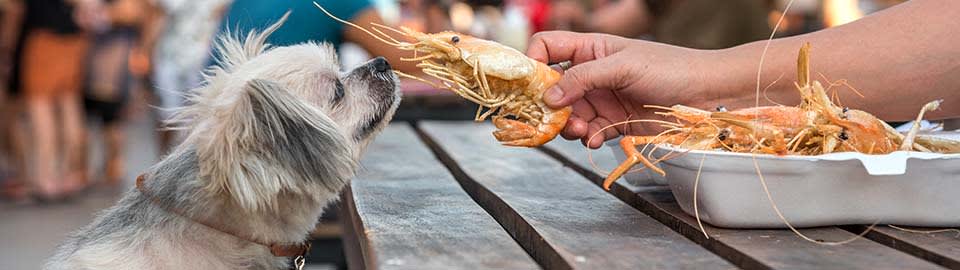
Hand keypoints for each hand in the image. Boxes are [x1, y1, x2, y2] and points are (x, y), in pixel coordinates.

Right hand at [526, 31, 720, 147]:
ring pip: (568, 115)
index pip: (547, 48)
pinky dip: (588, 138)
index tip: (529, 84)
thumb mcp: (623, 66)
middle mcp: (592, 74)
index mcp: (591, 49)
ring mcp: (602, 99)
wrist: (707, 96)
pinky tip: (596, 139)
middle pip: (552, 88)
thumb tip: (548, 96)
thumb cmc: (671, 68)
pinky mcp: (614, 124)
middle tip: (550, 118)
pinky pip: (589, 133)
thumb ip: (583, 78)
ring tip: (580, 130)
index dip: (533, 62)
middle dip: (548, 105)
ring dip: (568, 125)